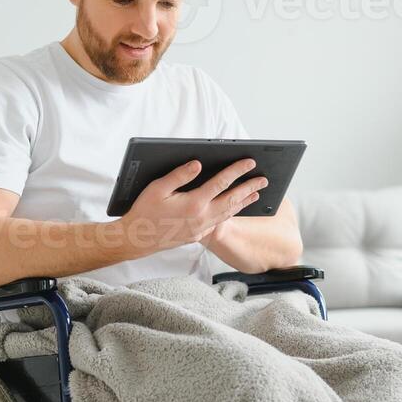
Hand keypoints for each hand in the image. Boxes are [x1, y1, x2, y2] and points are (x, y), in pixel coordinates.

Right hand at [119, 158, 266, 256]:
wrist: (137, 239)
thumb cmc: (145, 211)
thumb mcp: (159, 188)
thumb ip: (180, 175)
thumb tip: (198, 164)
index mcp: (194, 203)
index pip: (221, 183)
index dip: (237, 171)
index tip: (250, 162)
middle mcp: (202, 218)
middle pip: (232, 200)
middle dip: (250, 188)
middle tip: (264, 179)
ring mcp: (201, 228)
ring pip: (229, 213)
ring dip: (244, 202)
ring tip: (256, 194)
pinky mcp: (198, 235)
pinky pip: (220, 222)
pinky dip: (231, 213)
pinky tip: (235, 208)